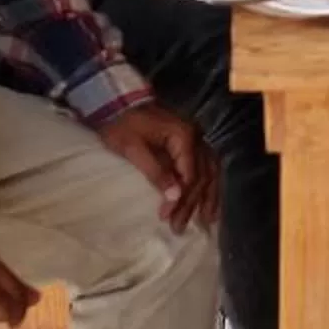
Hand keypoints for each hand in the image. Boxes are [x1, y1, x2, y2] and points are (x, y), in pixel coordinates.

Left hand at [96, 104, 218, 230]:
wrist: (118, 101)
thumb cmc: (123, 125)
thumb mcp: (134, 149)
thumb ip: (156, 172)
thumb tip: (175, 196)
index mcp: (183, 136)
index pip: (189, 175)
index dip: (180, 199)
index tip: (167, 217)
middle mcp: (196, 137)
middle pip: (201, 176)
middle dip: (192, 204)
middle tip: (179, 227)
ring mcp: (196, 138)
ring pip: (211, 171)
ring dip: (208, 196)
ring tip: (207, 220)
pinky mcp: (191, 141)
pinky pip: (207, 165)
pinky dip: (209, 183)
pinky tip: (210, 198)